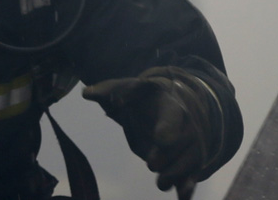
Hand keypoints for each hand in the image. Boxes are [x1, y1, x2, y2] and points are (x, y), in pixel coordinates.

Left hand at [82, 66, 218, 194]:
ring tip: (157, 174)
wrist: (169, 108)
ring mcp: (191, 147)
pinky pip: (191, 180)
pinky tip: (182, 196)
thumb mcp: (128, 89)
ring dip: (168, 177)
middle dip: (160, 159)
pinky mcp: (190, 166)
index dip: (167, 129)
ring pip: (183, 169)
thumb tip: (87, 93)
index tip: (161, 141)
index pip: (172, 117)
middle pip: (175, 149)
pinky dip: (186, 189)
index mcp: (171, 106)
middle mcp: (187, 128)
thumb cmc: (145, 99)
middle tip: (150, 162)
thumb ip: (109, 91)